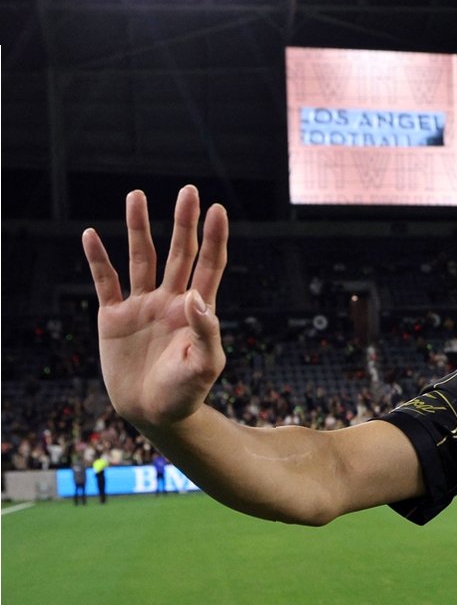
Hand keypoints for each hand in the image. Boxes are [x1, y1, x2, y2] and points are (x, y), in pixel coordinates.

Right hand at [82, 186, 228, 430]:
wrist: (155, 413)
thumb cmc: (187, 392)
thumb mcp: (206, 366)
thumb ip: (206, 332)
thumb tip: (196, 296)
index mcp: (197, 309)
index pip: (209, 265)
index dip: (214, 238)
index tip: (217, 209)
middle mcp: (170, 300)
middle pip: (178, 252)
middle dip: (183, 222)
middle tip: (188, 191)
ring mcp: (142, 306)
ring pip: (140, 258)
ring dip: (138, 228)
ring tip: (136, 196)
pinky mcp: (114, 317)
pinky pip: (105, 282)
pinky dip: (97, 259)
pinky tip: (91, 235)